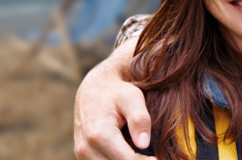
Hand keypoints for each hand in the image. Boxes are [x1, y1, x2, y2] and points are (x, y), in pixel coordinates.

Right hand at [74, 41, 153, 159]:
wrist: (92, 88)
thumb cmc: (115, 91)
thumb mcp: (132, 97)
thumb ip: (139, 119)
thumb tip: (143, 144)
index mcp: (99, 134)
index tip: (158, 158)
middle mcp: (86, 147)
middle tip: (153, 157)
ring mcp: (82, 153)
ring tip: (142, 155)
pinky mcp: (83, 155)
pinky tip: (129, 154)